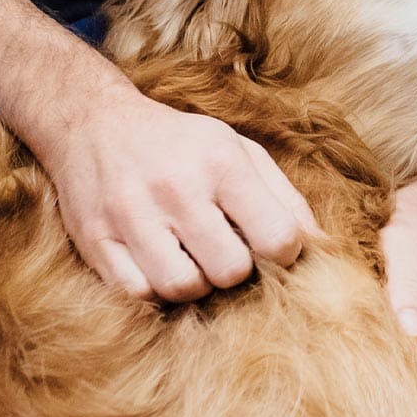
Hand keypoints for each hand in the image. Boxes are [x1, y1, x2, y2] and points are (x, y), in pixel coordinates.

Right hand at [30, 82, 320, 302]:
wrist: (94, 122)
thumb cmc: (180, 143)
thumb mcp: (238, 150)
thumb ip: (284, 198)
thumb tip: (322, 247)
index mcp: (222, 161)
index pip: (277, 237)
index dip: (282, 252)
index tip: (268, 244)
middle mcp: (177, 187)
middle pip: (230, 271)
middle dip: (234, 270)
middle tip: (221, 249)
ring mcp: (131, 215)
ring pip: (182, 288)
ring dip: (193, 283)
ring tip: (188, 256)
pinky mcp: (95, 239)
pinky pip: (136, 294)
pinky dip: (152, 289)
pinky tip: (155, 262)